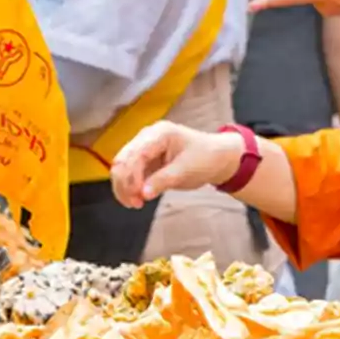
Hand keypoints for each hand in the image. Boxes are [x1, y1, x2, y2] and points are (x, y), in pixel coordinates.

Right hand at [109, 122, 241, 207]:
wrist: (217, 157)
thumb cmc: (205, 159)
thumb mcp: (186, 171)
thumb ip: (163, 181)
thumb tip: (143, 194)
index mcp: (159, 134)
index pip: (136, 154)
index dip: (132, 176)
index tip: (138, 196)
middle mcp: (147, 137)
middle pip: (123, 159)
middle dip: (124, 183)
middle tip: (134, 203)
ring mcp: (144, 147)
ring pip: (122, 167)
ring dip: (124, 186)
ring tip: (134, 204)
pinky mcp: (145, 160)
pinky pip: (130, 173)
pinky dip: (130, 186)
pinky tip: (137, 199)